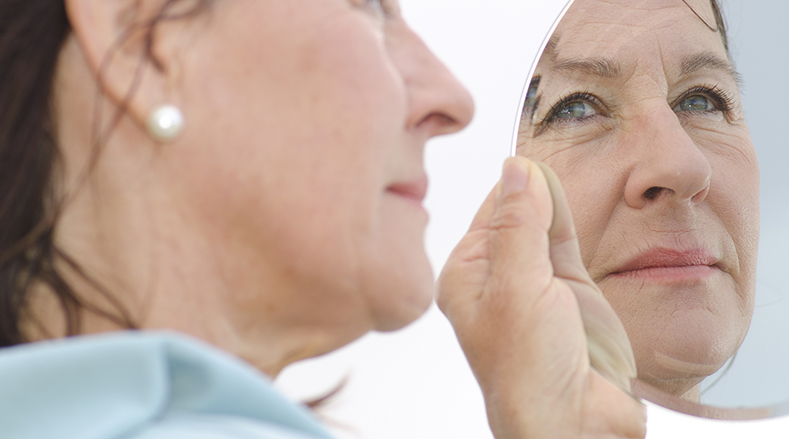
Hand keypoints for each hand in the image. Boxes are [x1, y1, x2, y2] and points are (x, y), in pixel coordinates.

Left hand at [437, 157, 645, 438]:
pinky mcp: (568, 295)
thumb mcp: (520, 287)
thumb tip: (517, 170)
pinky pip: (568, 245)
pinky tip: (574, 200)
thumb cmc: (529, 370)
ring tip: (567, 165)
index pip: (491, 210)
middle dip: (536, 189)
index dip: (514, 181)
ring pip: (544, 226)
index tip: (534, 153)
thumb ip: (520, 226)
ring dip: (555, 203)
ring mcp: (534, 285)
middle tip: (557, 148)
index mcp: (467, 275)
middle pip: (518, 214)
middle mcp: (497, 278)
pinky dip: (573, 221)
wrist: (575, 422)